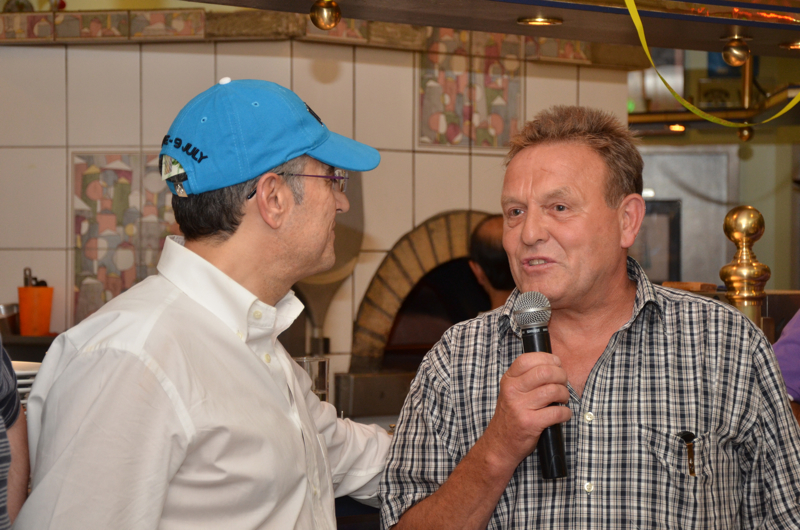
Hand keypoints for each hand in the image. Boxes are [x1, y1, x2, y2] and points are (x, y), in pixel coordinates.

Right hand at [484, 352, 570, 468]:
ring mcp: (520, 407)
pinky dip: (566, 413)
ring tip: (562, 400)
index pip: (528, 359)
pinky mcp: (530, 423)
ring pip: (553, 390)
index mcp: (509, 380)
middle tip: (562, 383)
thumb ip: (526, 378)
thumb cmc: (511, 416)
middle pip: (545, 372)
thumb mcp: (511, 392)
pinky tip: (563, 414)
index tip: (556, 364)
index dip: (547, 358)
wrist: (500, 444)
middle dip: (561, 376)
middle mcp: (512, 391)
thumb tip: (554, 365)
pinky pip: (557, 412)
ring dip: (565, 395)